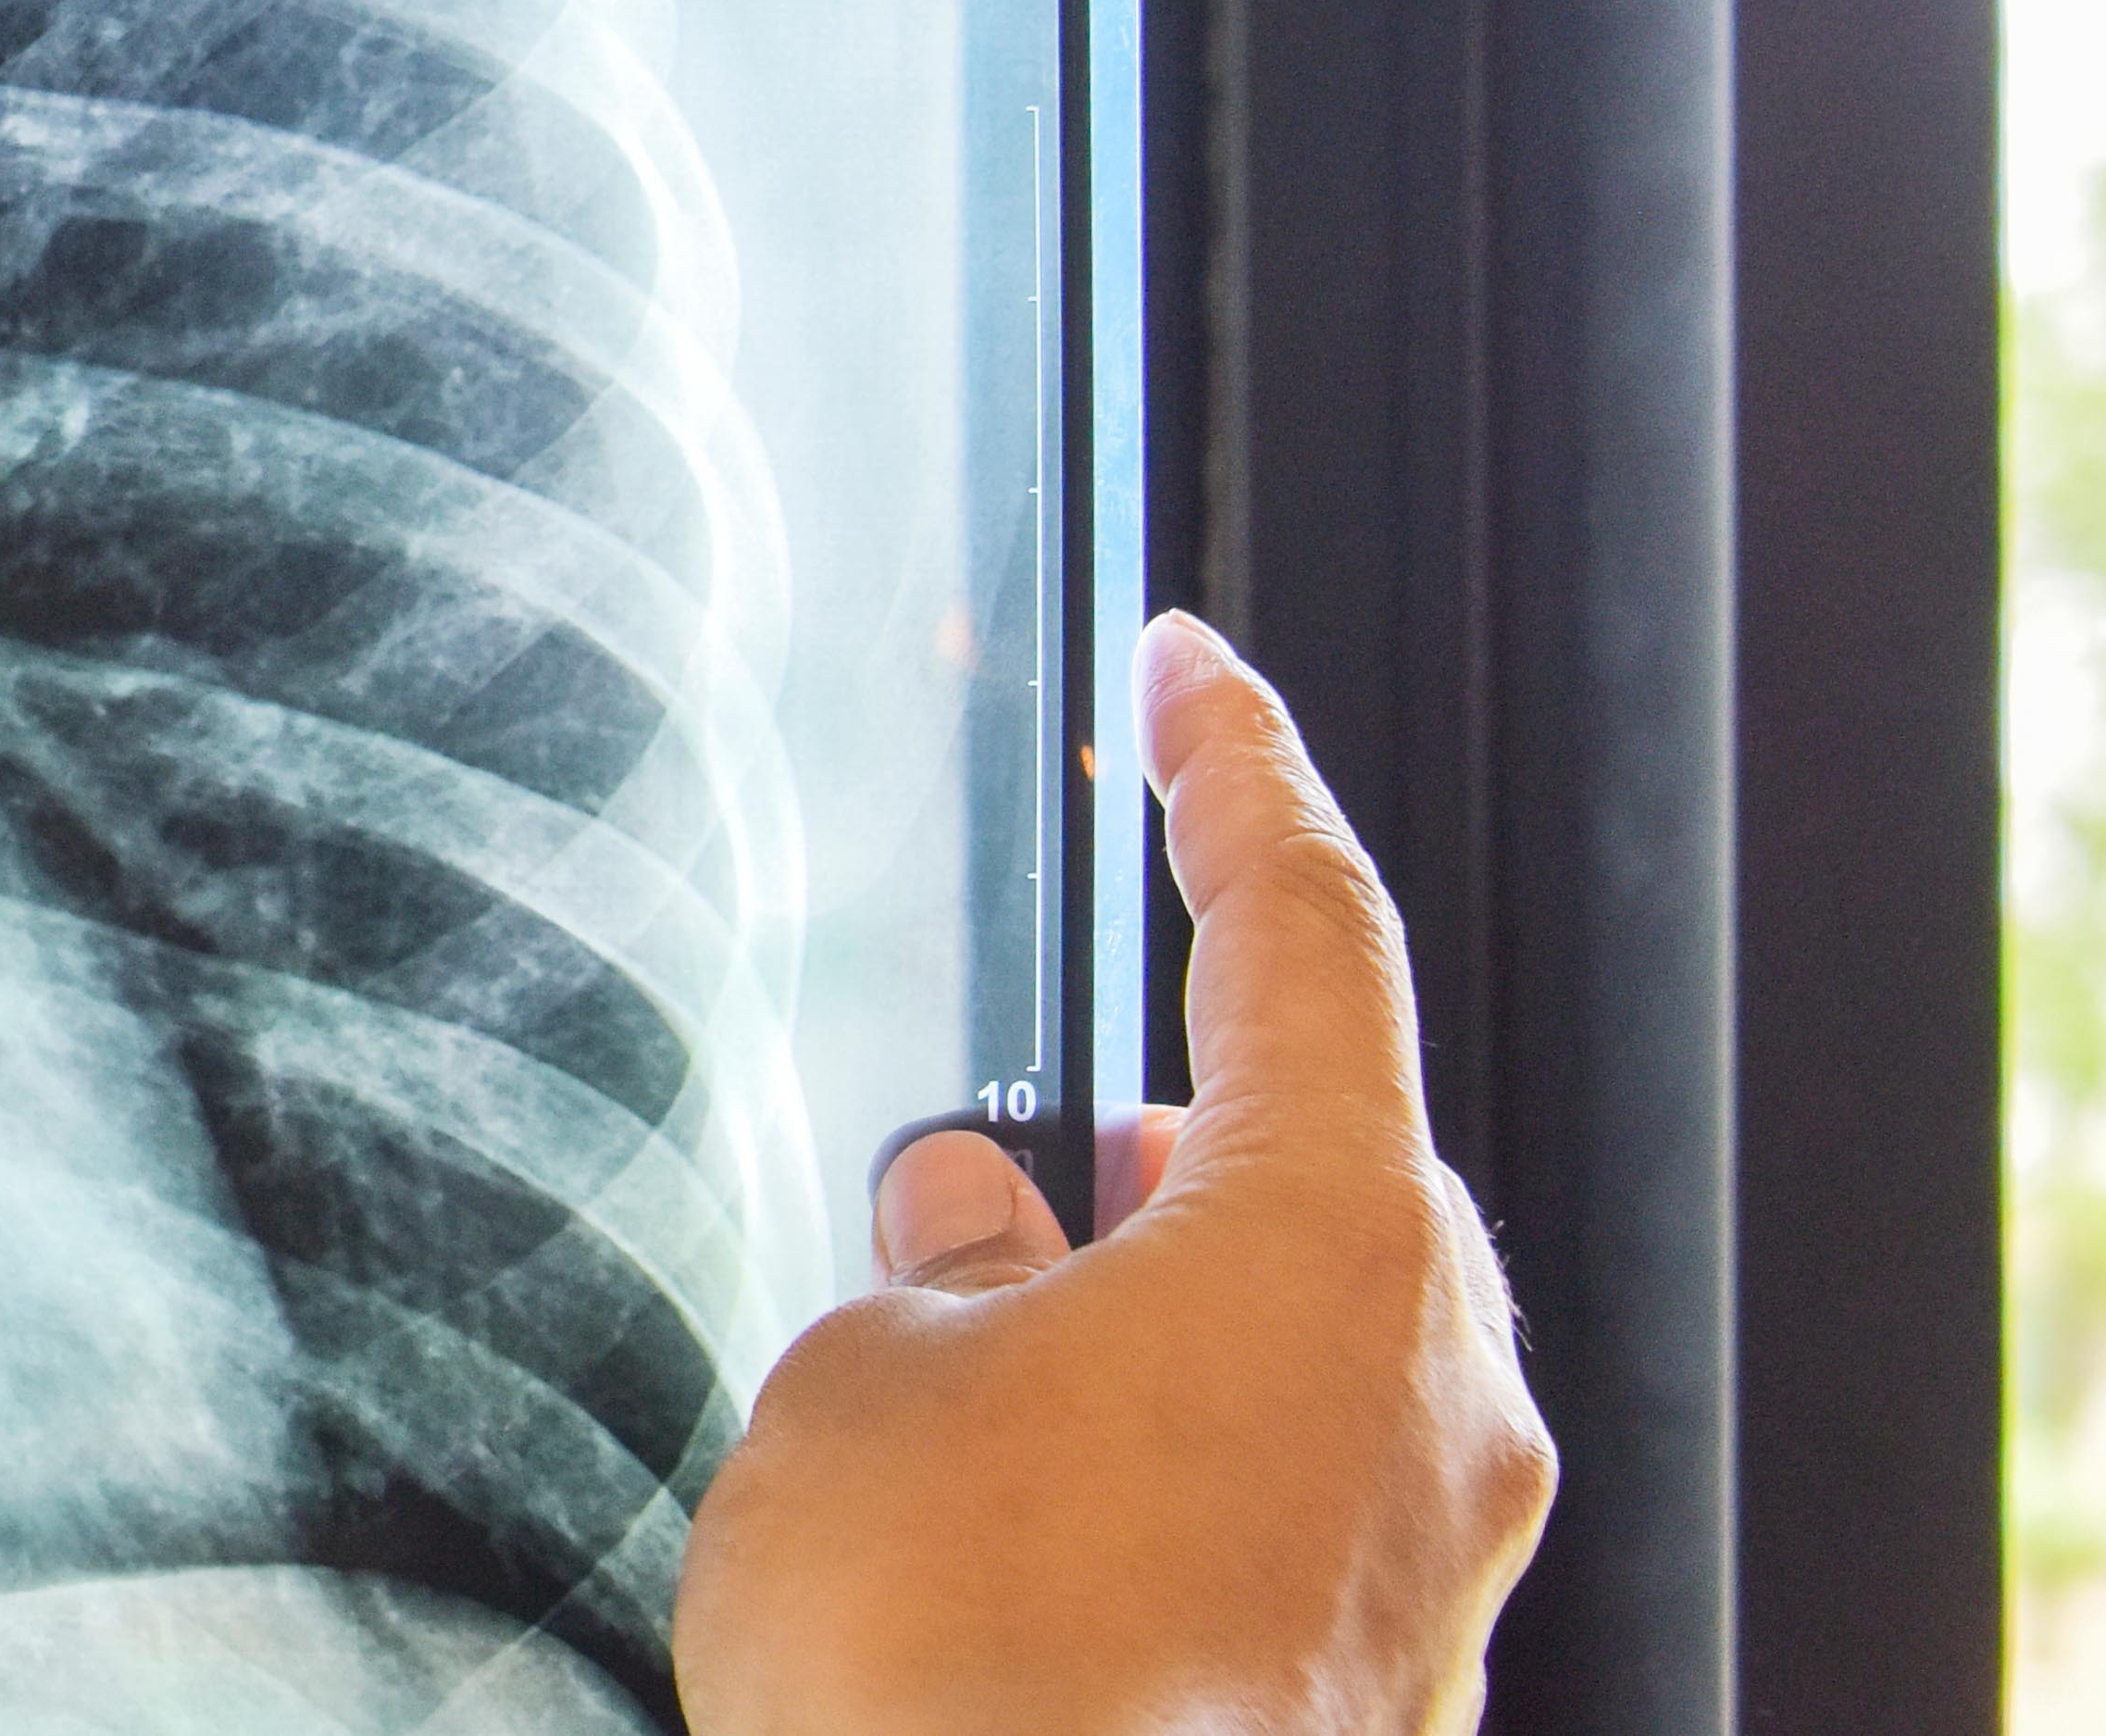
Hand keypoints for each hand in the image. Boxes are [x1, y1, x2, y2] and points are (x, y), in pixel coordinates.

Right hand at [670, 612, 1556, 1731]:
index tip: (1197, 675)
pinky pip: (1286, 1516)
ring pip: (1306, 1361)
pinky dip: (1162, 1472)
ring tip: (977, 1351)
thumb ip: (940, 1276)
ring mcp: (1434, 1570)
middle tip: (1026, 1135)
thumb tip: (979, 1240)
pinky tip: (1017, 1519)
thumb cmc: (955, 1650)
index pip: (1306, 933)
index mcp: (1339, 1244)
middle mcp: (1437, 1397)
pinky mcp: (1378, 1705)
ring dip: (1158, 1322)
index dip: (1234, 777)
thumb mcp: (870, 1383)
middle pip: (1330, 1173)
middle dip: (1173, 1127)